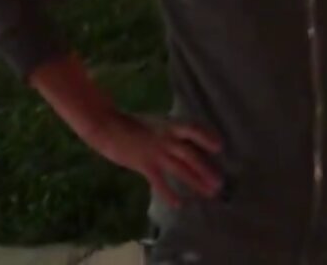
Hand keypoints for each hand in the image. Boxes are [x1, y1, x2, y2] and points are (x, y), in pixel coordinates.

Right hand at [86, 112, 223, 207]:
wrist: (106, 126)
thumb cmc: (132, 124)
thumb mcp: (156, 123)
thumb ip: (171, 133)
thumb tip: (187, 144)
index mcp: (170, 125)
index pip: (193, 129)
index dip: (207, 137)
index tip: (219, 147)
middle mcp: (166, 138)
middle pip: (190, 155)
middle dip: (206, 169)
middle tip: (219, 183)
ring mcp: (155, 152)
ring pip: (180, 169)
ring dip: (195, 181)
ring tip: (209, 192)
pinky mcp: (143, 164)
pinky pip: (159, 181)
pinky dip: (169, 193)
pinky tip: (178, 203)